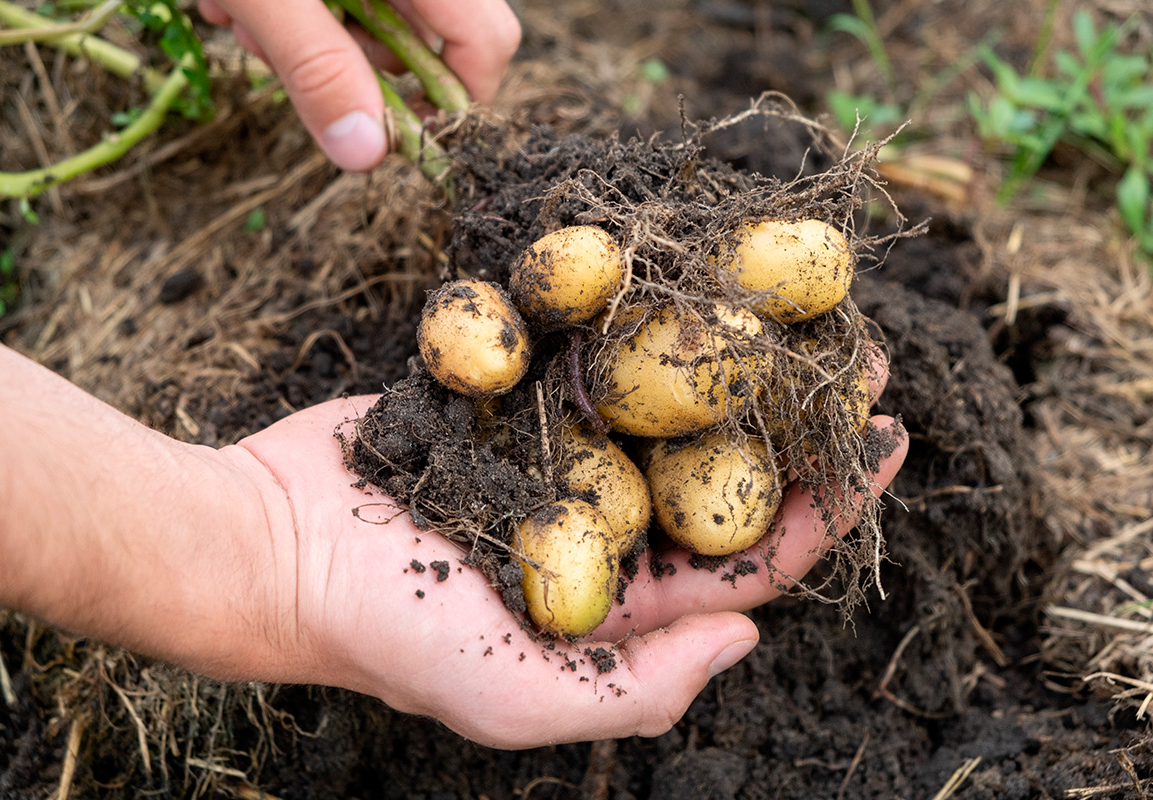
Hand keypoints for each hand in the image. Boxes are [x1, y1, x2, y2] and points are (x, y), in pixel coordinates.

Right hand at [0, 329, 905, 750]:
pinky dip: (634, 318)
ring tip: (794, 304)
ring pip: (663, 400)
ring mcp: (553, 455)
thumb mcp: (514, 699)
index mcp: (618, 601)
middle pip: (718, 467)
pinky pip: (584, 354)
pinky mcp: (506, 395)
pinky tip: (685, 277)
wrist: (269, 544)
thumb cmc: (387, 633)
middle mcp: (599, 525)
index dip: (821, 506)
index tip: (883, 444)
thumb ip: (639, 686)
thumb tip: (747, 634)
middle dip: (791, 416)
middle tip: (860, 355)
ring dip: (728, 355)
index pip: (742, 557)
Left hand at [196, 0, 520, 169]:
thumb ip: (316, 66)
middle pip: (425, 38)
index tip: (393, 134)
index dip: (453, 101)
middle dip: (356, 67)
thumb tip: (365, 155)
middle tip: (283, 61)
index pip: (488, 41)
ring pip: (374, 20)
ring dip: (311, 41)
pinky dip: (292, 10)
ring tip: (243, 18)